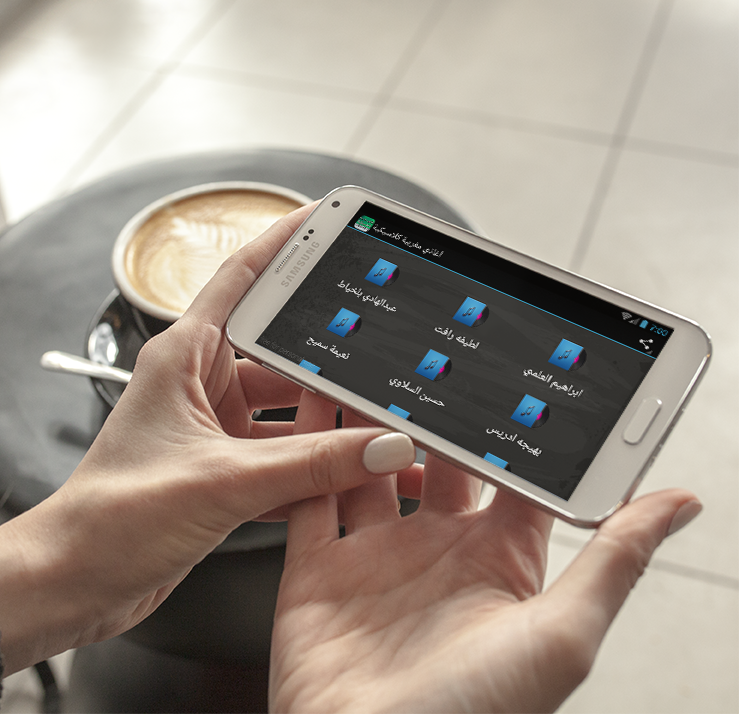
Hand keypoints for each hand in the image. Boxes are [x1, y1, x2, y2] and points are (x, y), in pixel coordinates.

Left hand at [0, 205, 416, 673]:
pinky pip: (280, 458)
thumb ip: (310, 464)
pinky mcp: (218, 474)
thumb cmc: (112, 517)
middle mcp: (197, 384)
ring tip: (382, 425)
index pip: (241, 278)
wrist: (73, 580)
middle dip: (329, 355)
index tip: (325, 219)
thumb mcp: (221, 480)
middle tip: (382, 348)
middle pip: (278, 352)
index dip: (283, 242)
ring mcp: (210, 431)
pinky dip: (314, 468)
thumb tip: (382, 445)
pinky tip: (352, 476)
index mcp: (182, 357)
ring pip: (286, 413)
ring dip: (327, 425)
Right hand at [269, 405, 701, 713]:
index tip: (507, 371)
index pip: (508, 474)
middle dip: (429, 407)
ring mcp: (372, 556)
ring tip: (365, 362)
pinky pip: (308, 493)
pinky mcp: (314, 567)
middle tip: (426, 352)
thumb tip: (680, 503)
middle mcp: (434, 551)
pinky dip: (306, 449)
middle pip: (432, 456)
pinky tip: (311, 407)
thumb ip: (614, 561)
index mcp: (497, 561)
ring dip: (364, 417)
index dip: (508, 426)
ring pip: (366, 464)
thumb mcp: (562, 635)